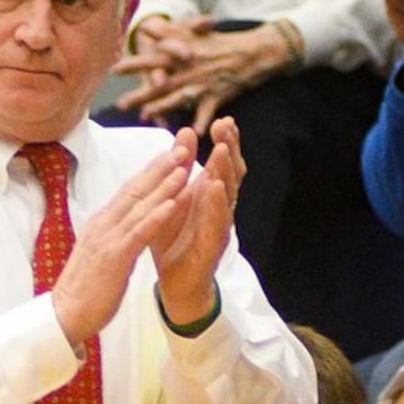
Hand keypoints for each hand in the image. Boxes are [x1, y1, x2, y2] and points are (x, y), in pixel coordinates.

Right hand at [50, 139, 193, 348]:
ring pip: (140, 206)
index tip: (169, 155)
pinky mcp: (114, 258)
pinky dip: (157, 216)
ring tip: (184, 166)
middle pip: (135, 190)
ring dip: (164, 185)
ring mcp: (107, 240)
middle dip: (160, 167)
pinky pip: (139, 233)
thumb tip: (122, 226)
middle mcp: (102, 225)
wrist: (63, 316)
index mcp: (100, 224)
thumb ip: (111, 236)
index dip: (150, 171)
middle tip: (182, 146)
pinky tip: (174, 203)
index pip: (128, 191)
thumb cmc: (83, 290)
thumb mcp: (98, 254)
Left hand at [117, 24, 292, 134]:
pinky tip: (194, 133)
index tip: (115, 69)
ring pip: (179, 97)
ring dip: (162, 108)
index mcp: (183, 53)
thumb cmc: (221, 43)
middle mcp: (189, 68)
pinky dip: (202, 121)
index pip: (155, 58)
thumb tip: (147, 26)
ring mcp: (203, 82)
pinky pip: (207, 111)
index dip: (136, 63)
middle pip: (161, 81)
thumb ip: (170, 32)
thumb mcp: (196, 33)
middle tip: (120, 104)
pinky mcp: (217, 95)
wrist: (253, 51)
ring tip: (146, 117)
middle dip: (140, 93)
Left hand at [150, 118, 242, 320]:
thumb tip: (185, 131)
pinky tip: (214, 188)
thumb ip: (179, 168)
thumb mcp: (172, 197)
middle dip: (230, 149)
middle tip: (225, 126)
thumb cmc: (174, 239)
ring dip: (225, 172)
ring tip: (221, 150)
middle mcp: (220, 207)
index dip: (226, 141)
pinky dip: (216, 205)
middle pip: (231, 173)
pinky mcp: (213, 246)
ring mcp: (219, 226)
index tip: (222, 120)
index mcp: (210, 194)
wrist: (175, 283)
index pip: (222, 163)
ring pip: (228, 195)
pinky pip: (218, 223)